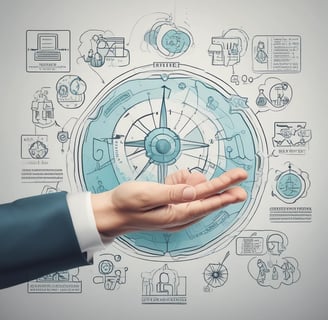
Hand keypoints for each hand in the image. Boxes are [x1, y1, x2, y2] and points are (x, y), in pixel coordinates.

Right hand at [91, 168, 247, 236]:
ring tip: (170, 180)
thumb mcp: (147, 195)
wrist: (113, 212)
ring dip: (188, 181)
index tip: (239, 186)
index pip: (206, 202)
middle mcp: (180, 216)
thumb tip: (195, 191)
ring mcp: (177, 211)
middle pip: (207, 197)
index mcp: (176, 215)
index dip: (224, 192)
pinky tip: (169, 182)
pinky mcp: (173, 205)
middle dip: (221, 184)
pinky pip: (184, 190)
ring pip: (195, 192)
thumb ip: (172, 193)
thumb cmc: (126, 205)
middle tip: (240, 174)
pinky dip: (179, 182)